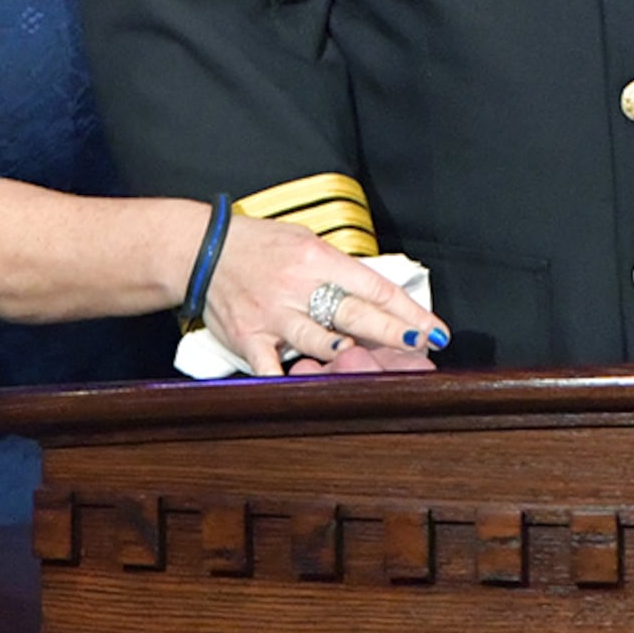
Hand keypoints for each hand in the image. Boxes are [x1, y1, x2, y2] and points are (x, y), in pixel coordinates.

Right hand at [200, 217, 441, 378]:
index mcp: (316, 259)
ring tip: (377, 367)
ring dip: (351, 357)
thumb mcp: (304, 241)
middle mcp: (297, 287)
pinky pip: (272, 369)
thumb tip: (379, 296)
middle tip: (423, 348)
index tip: (432, 328)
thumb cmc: (256, 245)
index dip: (407, 310)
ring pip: (320, 342)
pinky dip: (291, 382)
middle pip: (356, 315)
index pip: (372, 286)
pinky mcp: (249, 338)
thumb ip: (338, 269)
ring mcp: (272, 315)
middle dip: (395, 334)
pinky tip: (313, 391)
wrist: (201, 249)